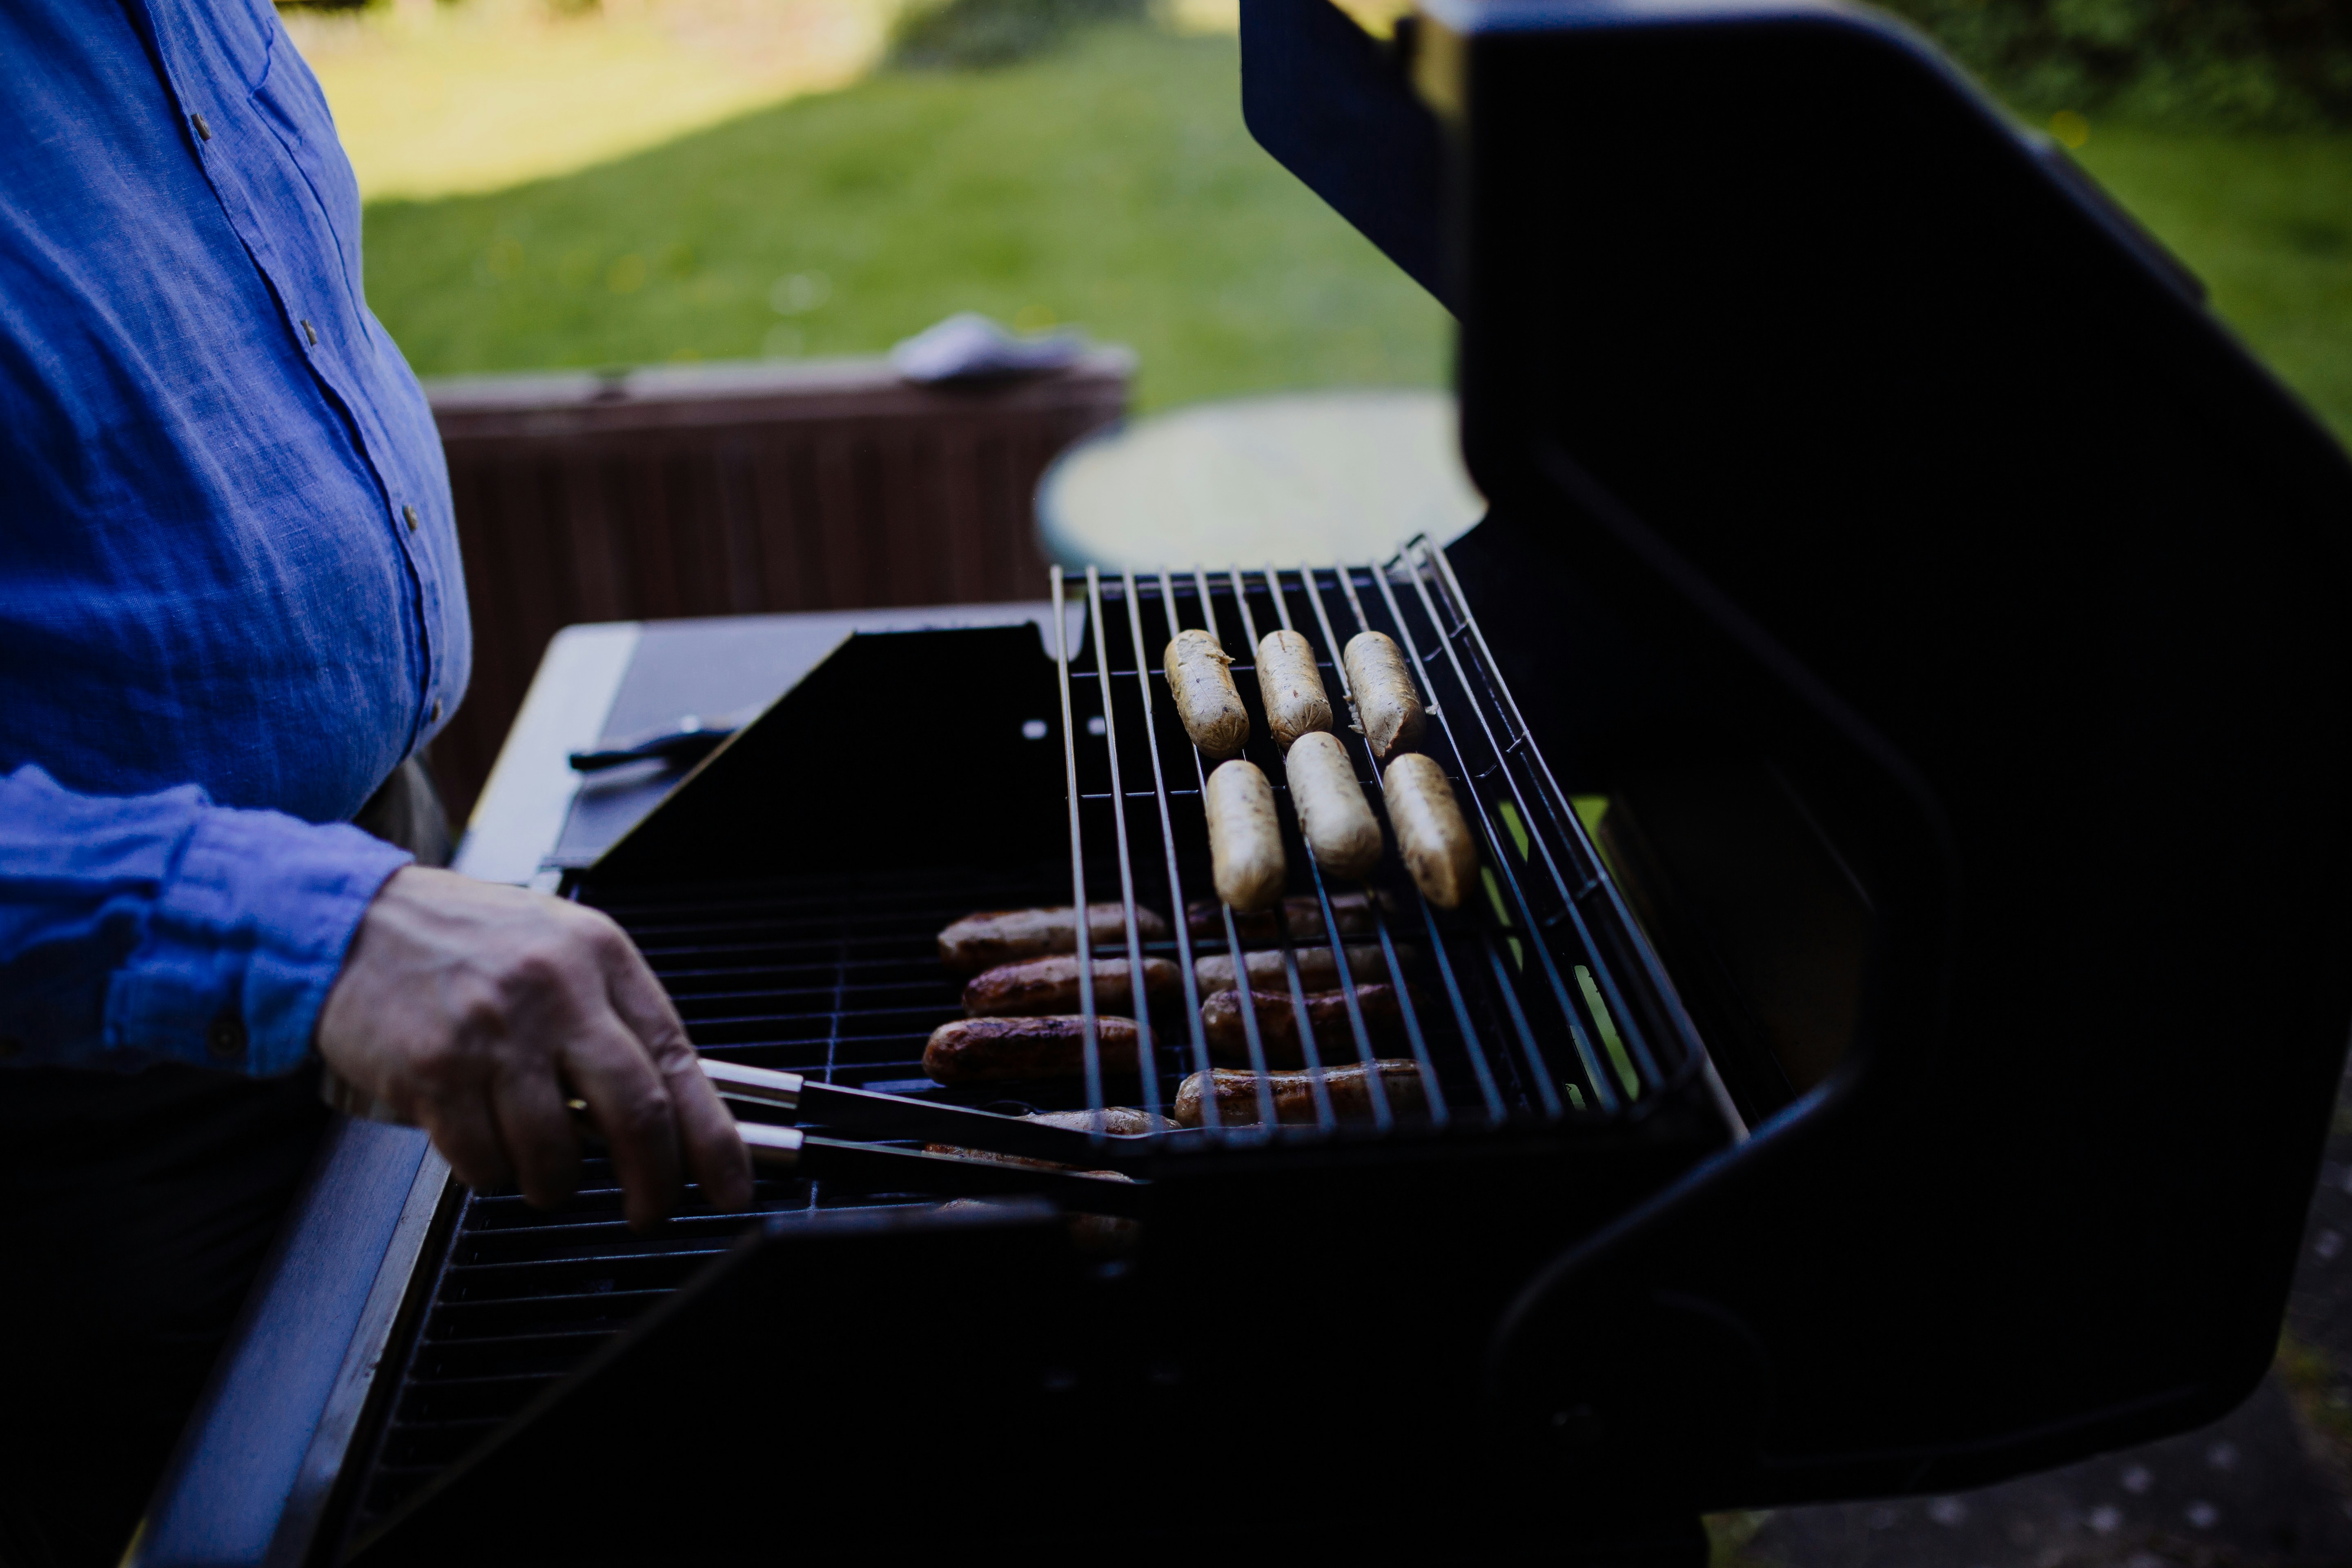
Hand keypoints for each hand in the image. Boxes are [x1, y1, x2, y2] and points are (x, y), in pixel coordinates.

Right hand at [317, 866, 752, 1227]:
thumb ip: (613, 1019)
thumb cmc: (462, 943)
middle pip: (636, 1112)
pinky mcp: (433, 1070)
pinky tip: (481, 1143)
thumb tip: (671, 1109)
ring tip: (541, 1169)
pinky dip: (492, 1173)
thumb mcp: (559, 950)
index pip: (680, 1060)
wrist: (352, 922)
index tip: (730, 1185)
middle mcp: (554, 989)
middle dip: (654, 1182)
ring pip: (556, 1152)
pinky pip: (485, 1161)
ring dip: (556, 1184)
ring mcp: (493, 1030)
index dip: (714, 1137)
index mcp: (599, 956)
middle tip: (650, 1211)